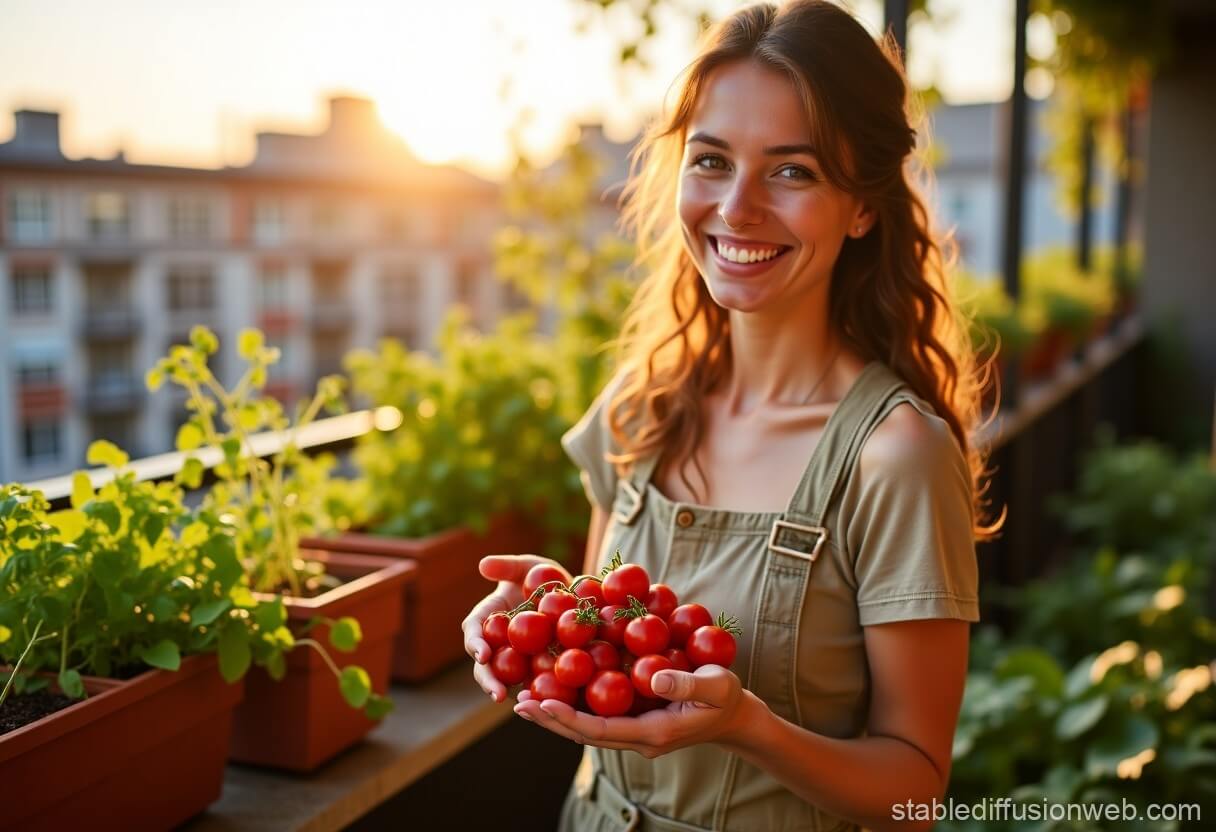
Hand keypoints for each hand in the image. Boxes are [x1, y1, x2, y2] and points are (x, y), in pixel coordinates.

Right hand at [462, 554, 572, 702]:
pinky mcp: (535, 667)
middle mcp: (496, 642)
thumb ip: (506, 566)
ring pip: (505, 679)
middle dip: (488, 679)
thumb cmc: (540, 575)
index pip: (474, 631)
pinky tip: (546, 703)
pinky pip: (533, 681)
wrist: (567, 592)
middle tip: (497, 693)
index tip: (482, 653)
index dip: (475, 643)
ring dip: (509, 692)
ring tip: (519, 706)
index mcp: (487, 617)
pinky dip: (536, 692)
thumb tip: (483, 564)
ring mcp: (515, 657)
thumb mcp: (527, 566)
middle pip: (484, 664)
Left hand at [513, 664, 759, 757]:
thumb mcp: (715, 686)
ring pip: (588, 728)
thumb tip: (652, 677)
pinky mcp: (634, 721)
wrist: (734, 716)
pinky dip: (574, 706)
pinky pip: (598, 716)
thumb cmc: (726, 697)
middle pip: (585, 733)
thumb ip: (685, 684)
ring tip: (525, 700)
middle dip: (551, 719)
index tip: (541, 703)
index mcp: (653, 732)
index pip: (601, 730)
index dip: (569, 718)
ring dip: (557, 715)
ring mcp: (635, 732)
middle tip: (518, 703)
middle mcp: (638, 738)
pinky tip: (556, 690)